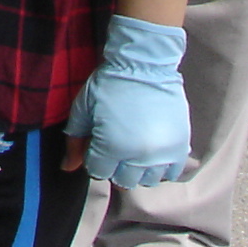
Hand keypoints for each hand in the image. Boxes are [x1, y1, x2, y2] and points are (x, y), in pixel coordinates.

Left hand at [61, 14, 190, 185]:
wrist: (144, 66)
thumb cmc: (109, 85)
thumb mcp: (83, 108)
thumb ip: (74, 140)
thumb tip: (67, 167)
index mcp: (112, 147)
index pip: (99, 172)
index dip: (94, 159)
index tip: (97, 145)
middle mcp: (138, 157)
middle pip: (123, 181)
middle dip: (115, 167)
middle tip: (115, 148)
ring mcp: (162, 155)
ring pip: (147, 181)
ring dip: (137, 170)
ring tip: (134, 151)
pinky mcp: (180, 148)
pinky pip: (171, 174)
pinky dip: (160, 168)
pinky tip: (152, 153)